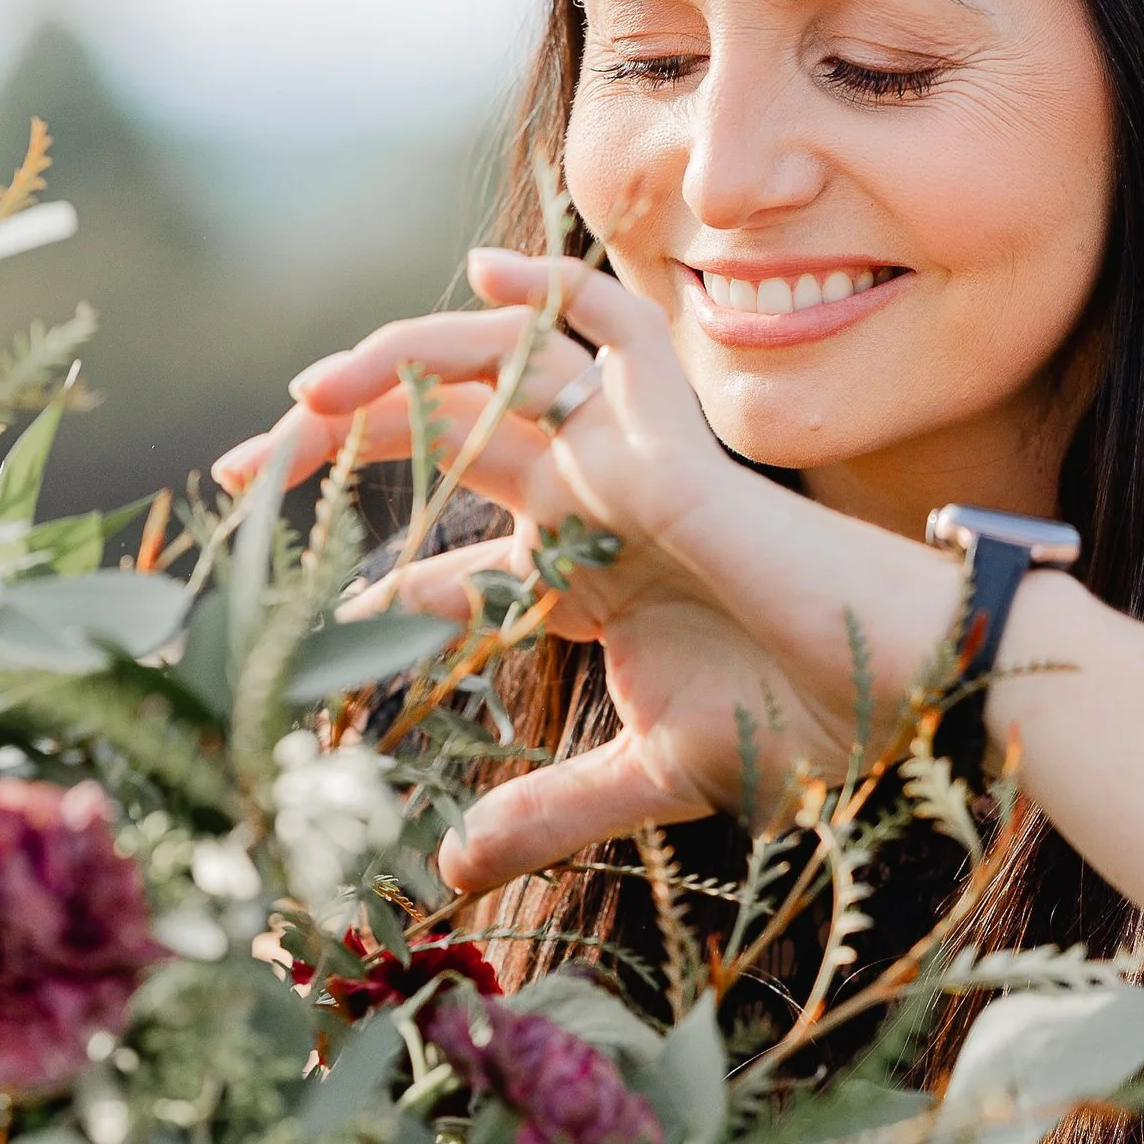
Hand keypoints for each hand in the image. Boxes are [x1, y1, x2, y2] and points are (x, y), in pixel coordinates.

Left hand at [216, 252, 959, 890]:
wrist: (905, 692)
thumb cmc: (809, 725)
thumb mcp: (653, 773)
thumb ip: (554, 811)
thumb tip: (454, 871)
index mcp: (592, 580)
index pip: (454, 567)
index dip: (369, 588)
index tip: (294, 617)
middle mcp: (601, 505)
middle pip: (445, 448)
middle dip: (337, 452)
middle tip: (238, 478)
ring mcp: (634, 460)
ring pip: (497, 376)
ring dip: (397, 368)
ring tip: (307, 394)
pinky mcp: (673, 434)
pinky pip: (609, 330)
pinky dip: (548, 293)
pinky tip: (481, 272)